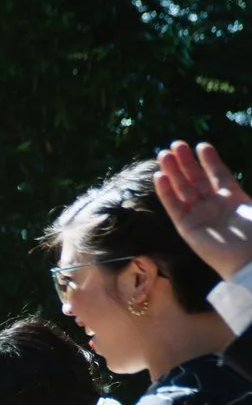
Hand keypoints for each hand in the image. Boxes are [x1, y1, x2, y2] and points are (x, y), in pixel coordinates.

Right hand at [154, 141, 251, 282]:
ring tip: (164, 154)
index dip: (210, 160)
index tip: (202, 145)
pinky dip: (166, 192)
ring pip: (183, 189)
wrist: (248, 259)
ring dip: (173, 172)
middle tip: (176, 145)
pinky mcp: (186, 228)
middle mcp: (214, 206)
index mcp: (233, 199)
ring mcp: (199, 216)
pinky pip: (174, 207)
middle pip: (197, 179)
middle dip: (186, 162)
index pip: (218, 175)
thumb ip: (240, 189)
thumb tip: (236, 178)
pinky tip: (160, 177)